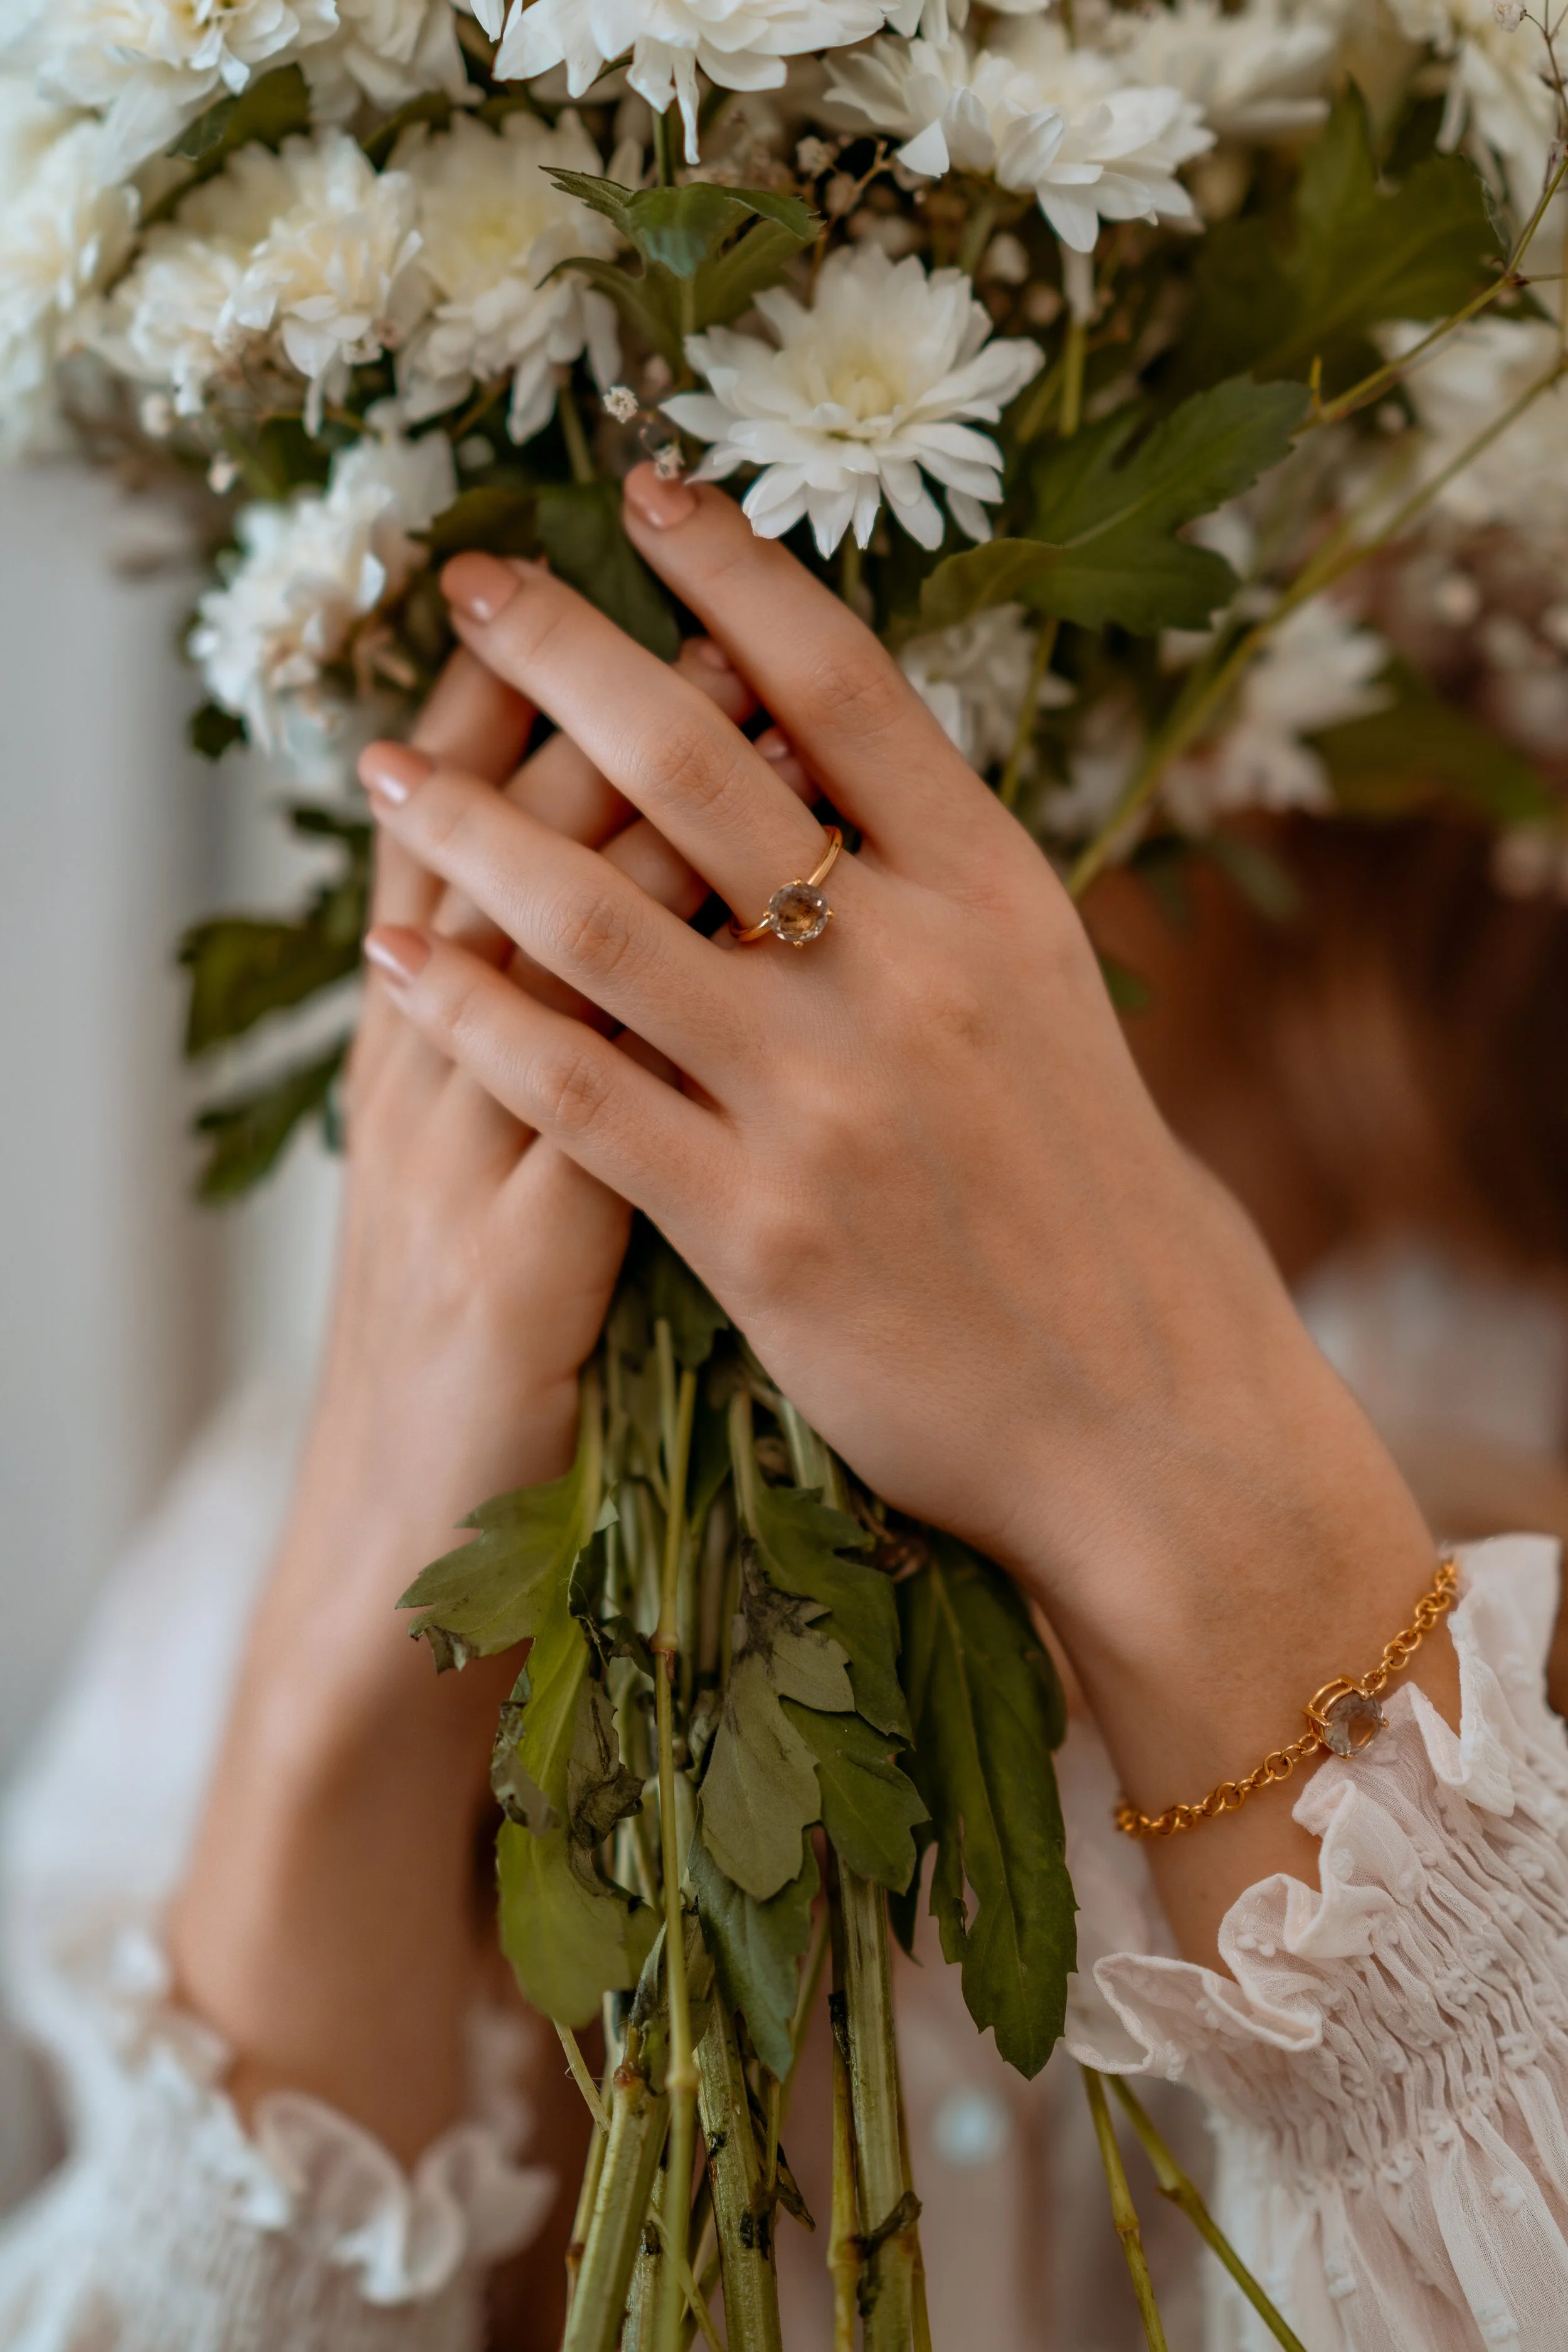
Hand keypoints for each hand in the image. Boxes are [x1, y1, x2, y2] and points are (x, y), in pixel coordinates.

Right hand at [171, 630, 780, 2162]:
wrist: (393, 1578)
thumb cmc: (479, 1370)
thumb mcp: (496, 1187)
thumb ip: (553, 1060)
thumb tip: (639, 932)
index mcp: (425, 1064)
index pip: (454, 840)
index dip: (518, 706)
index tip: (609, 582)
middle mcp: (425, 1094)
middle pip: (485, 859)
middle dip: (576, 712)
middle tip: (671, 584)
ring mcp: (459, 1184)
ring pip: (528, 961)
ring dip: (618, 825)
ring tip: (709, 700)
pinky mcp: (514, 1288)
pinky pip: (580, 1118)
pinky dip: (644, 1015)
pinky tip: (720, 939)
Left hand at [360, 466, 1452, 1956]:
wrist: (1143, 1403)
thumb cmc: (1085, 1193)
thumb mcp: (1046, 997)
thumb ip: (935, 879)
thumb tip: (814, 762)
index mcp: (995, 894)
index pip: (842, 683)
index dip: (729, 568)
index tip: (638, 488)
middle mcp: (910, 970)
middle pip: (694, 762)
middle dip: (560, 652)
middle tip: (466, 584)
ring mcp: (826, 1097)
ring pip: (601, 920)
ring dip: (471, 827)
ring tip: (383, 769)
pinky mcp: (757, 1226)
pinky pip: (575, 1091)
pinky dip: (471, 1013)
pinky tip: (395, 962)